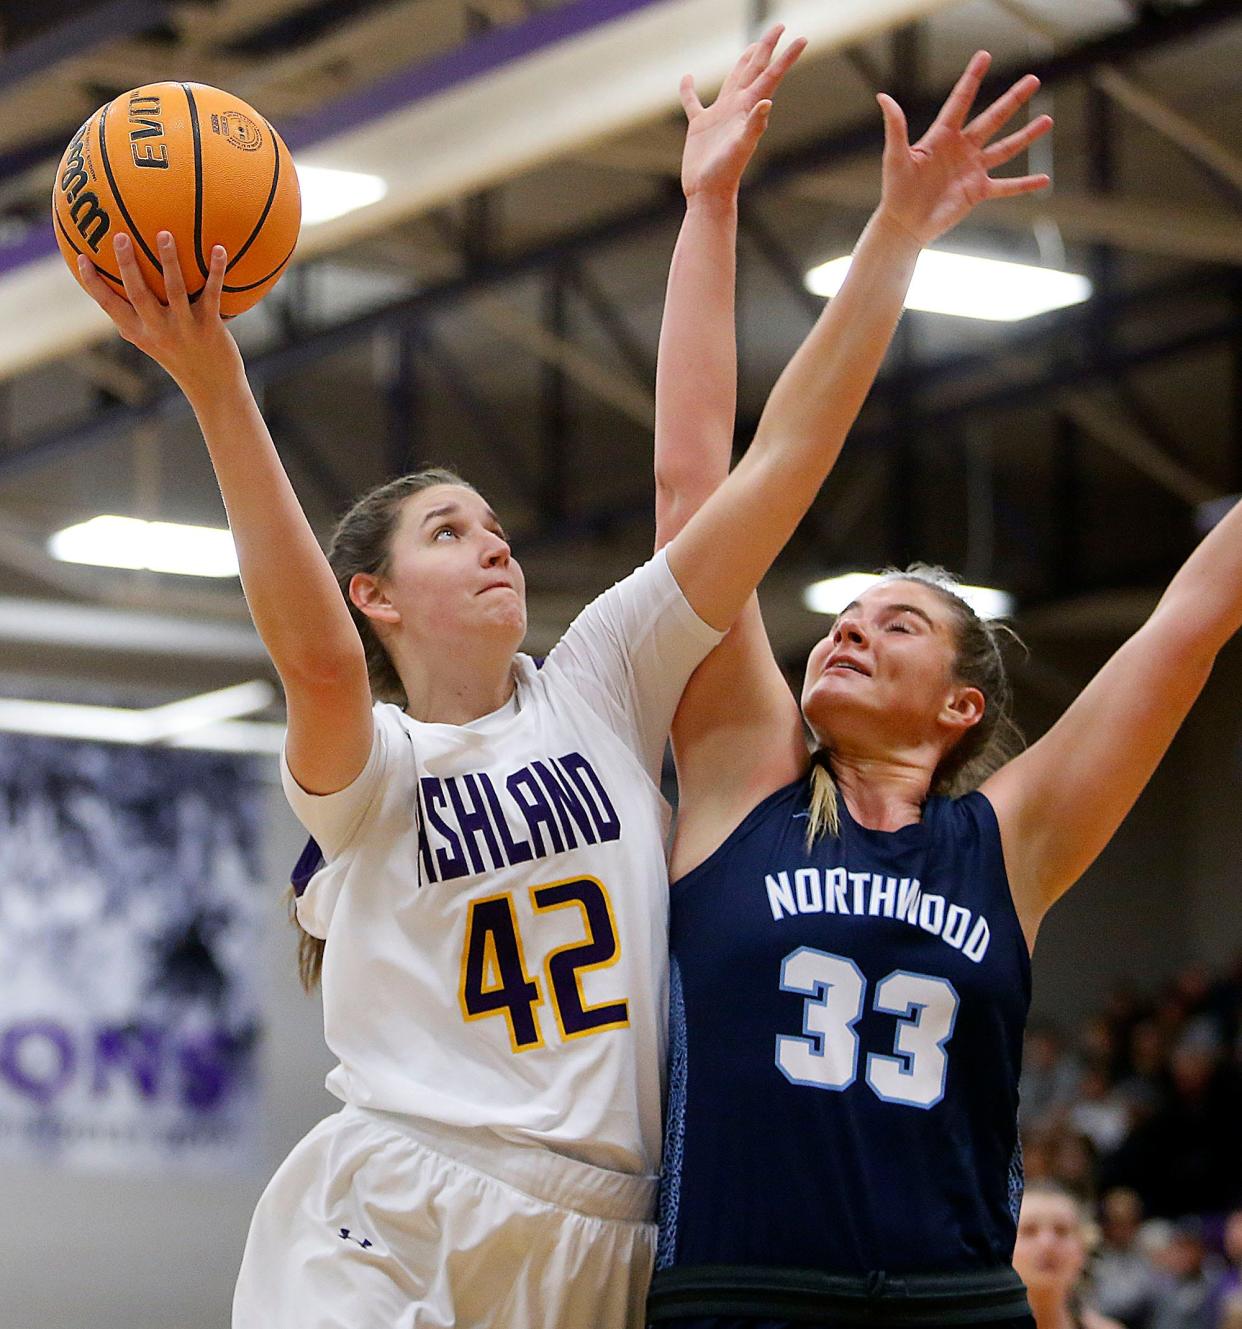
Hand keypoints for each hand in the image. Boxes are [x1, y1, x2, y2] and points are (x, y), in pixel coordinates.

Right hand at [77, 231, 241, 398]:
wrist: (214, 388)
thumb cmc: (182, 358)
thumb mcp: (153, 340)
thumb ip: (140, 316)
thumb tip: (125, 282)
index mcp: (138, 332)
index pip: (108, 305)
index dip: (93, 283)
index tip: (81, 256)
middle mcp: (157, 330)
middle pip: (137, 293)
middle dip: (127, 265)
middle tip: (119, 236)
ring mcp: (183, 328)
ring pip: (174, 289)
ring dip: (169, 260)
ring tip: (165, 234)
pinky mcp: (209, 327)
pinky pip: (212, 293)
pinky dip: (216, 271)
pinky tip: (219, 248)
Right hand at [679, 23, 805, 201]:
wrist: (708, 194)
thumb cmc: (726, 173)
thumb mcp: (741, 147)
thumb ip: (754, 125)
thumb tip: (767, 102)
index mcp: (748, 109)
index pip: (770, 76)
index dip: (785, 57)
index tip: (801, 38)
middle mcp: (736, 108)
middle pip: (754, 70)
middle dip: (766, 48)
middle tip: (779, 26)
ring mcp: (718, 116)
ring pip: (732, 80)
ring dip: (742, 62)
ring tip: (751, 47)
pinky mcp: (699, 126)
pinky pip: (693, 103)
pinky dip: (688, 90)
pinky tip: (687, 78)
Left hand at [876, 50, 1051, 247]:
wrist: (904, 223)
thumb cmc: (896, 189)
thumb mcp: (895, 156)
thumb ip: (896, 127)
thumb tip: (883, 97)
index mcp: (942, 136)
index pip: (960, 101)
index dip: (972, 79)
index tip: (984, 56)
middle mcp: (962, 149)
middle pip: (992, 119)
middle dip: (1012, 99)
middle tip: (1033, 79)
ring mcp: (972, 170)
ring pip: (1006, 148)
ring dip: (1027, 135)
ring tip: (1048, 120)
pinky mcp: (978, 191)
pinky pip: (1006, 187)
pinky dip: (1025, 185)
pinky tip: (1044, 180)